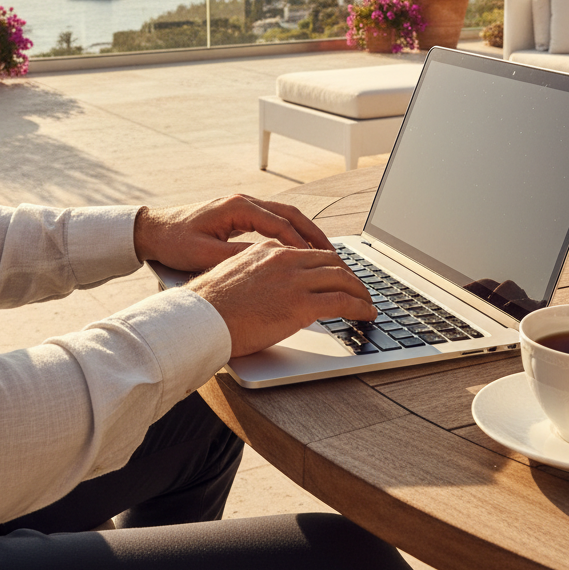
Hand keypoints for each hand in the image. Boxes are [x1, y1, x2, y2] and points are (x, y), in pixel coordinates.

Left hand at [134, 195, 331, 271]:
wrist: (153, 230)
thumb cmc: (174, 242)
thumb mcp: (204, 254)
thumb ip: (236, 258)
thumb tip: (267, 264)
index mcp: (238, 208)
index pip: (281, 225)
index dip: (302, 246)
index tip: (319, 264)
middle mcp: (245, 202)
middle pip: (292, 215)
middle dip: (315, 235)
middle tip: (335, 257)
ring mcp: (244, 206)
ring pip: (287, 216)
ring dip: (307, 233)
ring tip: (326, 254)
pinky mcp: (241, 214)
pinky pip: (276, 221)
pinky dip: (293, 234)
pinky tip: (301, 251)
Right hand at [187, 240, 376, 357]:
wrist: (200, 319)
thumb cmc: (210, 307)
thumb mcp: (234, 276)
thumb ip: (257, 275)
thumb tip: (271, 289)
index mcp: (267, 250)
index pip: (309, 252)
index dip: (329, 265)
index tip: (337, 275)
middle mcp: (284, 258)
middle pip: (331, 261)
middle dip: (350, 275)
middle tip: (359, 289)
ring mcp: (294, 280)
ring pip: (342, 278)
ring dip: (361, 292)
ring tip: (367, 303)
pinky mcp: (301, 303)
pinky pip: (343, 302)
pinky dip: (360, 307)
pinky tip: (366, 314)